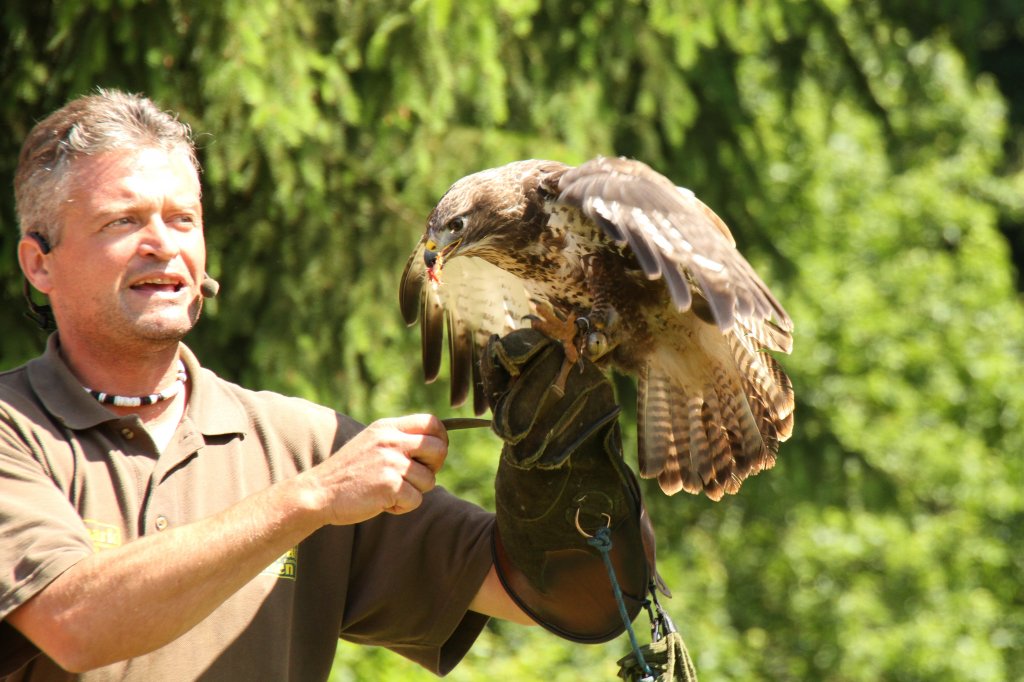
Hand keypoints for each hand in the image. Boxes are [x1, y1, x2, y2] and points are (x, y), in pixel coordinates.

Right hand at [299, 414, 448, 526]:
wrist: (318, 492)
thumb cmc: (348, 472)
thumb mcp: (372, 443)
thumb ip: (399, 439)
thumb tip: (438, 443)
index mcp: (387, 428)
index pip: (433, 422)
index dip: (440, 440)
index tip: (431, 457)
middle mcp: (391, 441)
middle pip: (439, 449)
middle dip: (434, 468)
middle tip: (415, 478)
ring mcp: (391, 462)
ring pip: (430, 480)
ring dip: (414, 492)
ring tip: (389, 491)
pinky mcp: (390, 485)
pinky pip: (416, 500)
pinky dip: (402, 507)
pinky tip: (382, 503)